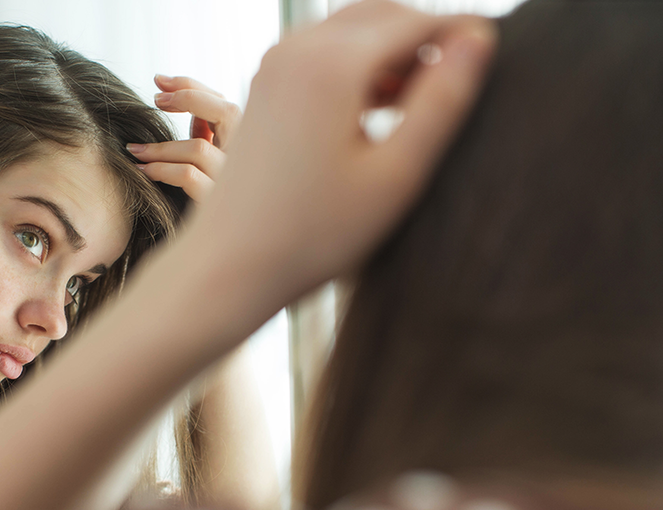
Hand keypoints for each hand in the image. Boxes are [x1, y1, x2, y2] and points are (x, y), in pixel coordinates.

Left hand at [127, 76, 241, 201]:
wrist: (229, 258)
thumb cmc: (222, 212)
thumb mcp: (217, 172)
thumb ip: (210, 142)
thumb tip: (194, 116)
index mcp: (251, 149)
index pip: (226, 104)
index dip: (193, 87)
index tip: (160, 82)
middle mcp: (251, 163)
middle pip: (226, 112)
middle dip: (187, 97)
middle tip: (154, 99)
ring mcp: (239, 186)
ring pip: (199, 148)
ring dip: (161, 147)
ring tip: (135, 150)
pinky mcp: (222, 208)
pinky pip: (189, 177)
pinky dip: (163, 170)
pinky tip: (145, 172)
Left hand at [200, 0, 496, 301]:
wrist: (230, 264)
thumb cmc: (316, 232)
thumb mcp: (396, 173)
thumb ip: (443, 101)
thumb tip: (478, 38)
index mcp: (332, 63)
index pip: (418, 23)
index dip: (463, 37)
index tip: (500, 63)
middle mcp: (297, 49)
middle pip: (383, 15)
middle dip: (425, 39)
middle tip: (457, 87)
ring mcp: (274, 66)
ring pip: (352, 31)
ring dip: (392, 53)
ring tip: (420, 107)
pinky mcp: (264, 87)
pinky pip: (324, 53)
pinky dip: (360, 68)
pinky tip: (379, 112)